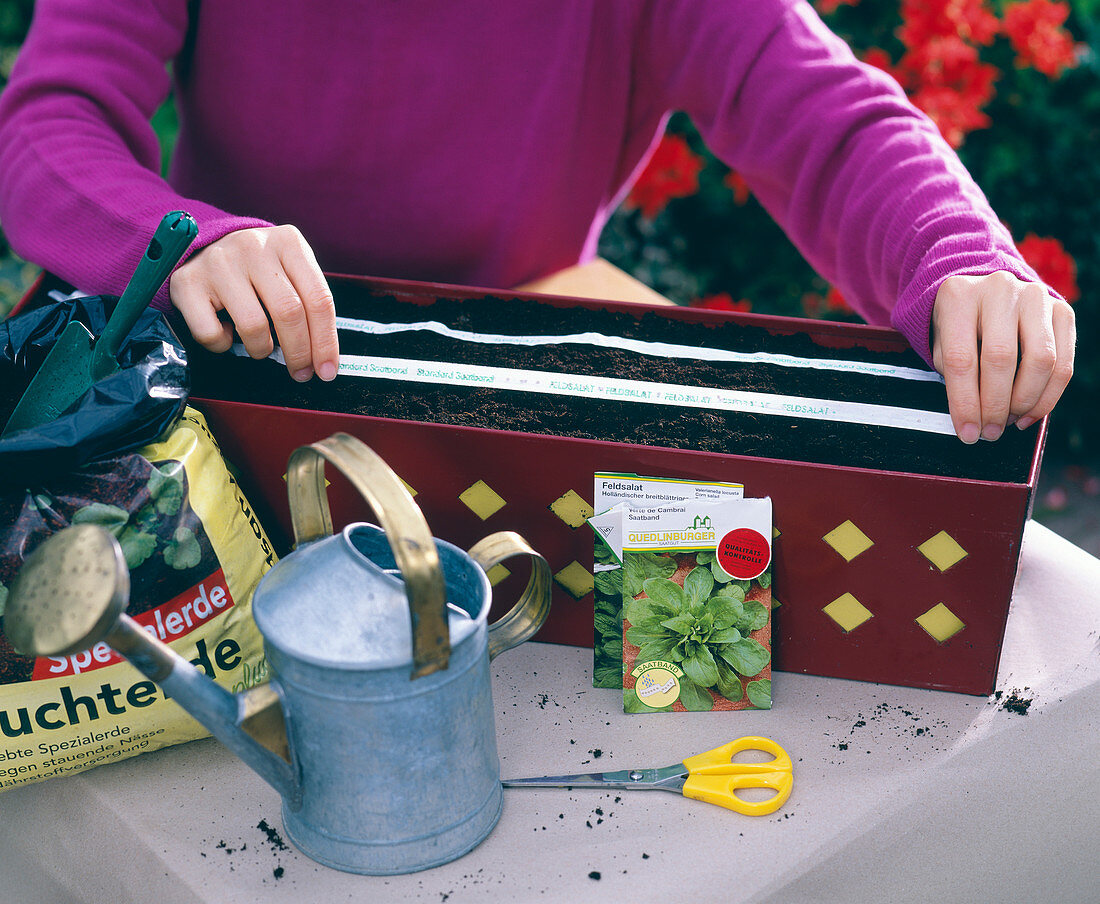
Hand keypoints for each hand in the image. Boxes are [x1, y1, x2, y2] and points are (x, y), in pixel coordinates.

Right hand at [169, 225, 338, 381]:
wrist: (205, 245)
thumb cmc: (257, 268)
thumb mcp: (289, 271)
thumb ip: (308, 303)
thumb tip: (322, 358)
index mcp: (288, 243)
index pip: (318, 299)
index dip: (326, 342)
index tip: (327, 370)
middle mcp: (253, 246)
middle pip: (289, 313)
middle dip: (299, 353)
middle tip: (301, 373)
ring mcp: (218, 262)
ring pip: (253, 325)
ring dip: (261, 349)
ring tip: (261, 347)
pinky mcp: (187, 281)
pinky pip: (211, 333)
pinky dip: (223, 345)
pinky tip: (228, 332)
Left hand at [932, 271, 1074, 442]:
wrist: (986, 293)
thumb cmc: (959, 326)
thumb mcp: (941, 343)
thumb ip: (954, 375)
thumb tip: (975, 421)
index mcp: (959, 297)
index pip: (962, 359)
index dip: (965, 403)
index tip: (968, 434)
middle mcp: (999, 290)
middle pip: (1001, 358)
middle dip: (996, 405)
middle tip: (991, 432)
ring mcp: (1035, 296)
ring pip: (1041, 360)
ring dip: (1026, 401)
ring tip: (1010, 421)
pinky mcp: (1062, 310)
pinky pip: (1063, 361)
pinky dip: (1049, 395)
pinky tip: (1030, 413)